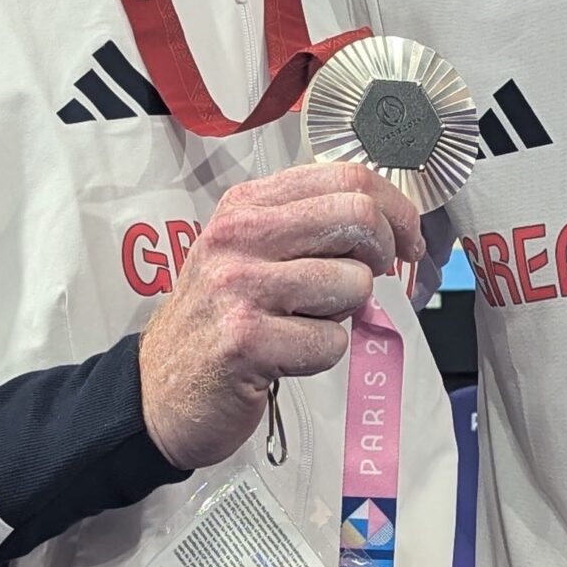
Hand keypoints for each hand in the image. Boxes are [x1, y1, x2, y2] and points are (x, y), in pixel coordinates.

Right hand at [137, 163, 420, 471]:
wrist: (160, 391)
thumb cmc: (218, 321)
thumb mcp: (249, 253)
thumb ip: (306, 229)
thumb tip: (389, 224)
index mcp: (246, 205)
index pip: (346, 176)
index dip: (395, 209)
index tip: (405, 240)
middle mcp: (238, 235)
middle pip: (357, 216)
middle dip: (383, 255)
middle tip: (368, 283)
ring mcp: (238, 285)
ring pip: (353, 283)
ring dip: (344, 314)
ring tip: (303, 325)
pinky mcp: (245, 340)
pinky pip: (331, 341)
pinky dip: (321, 355)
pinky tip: (286, 356)